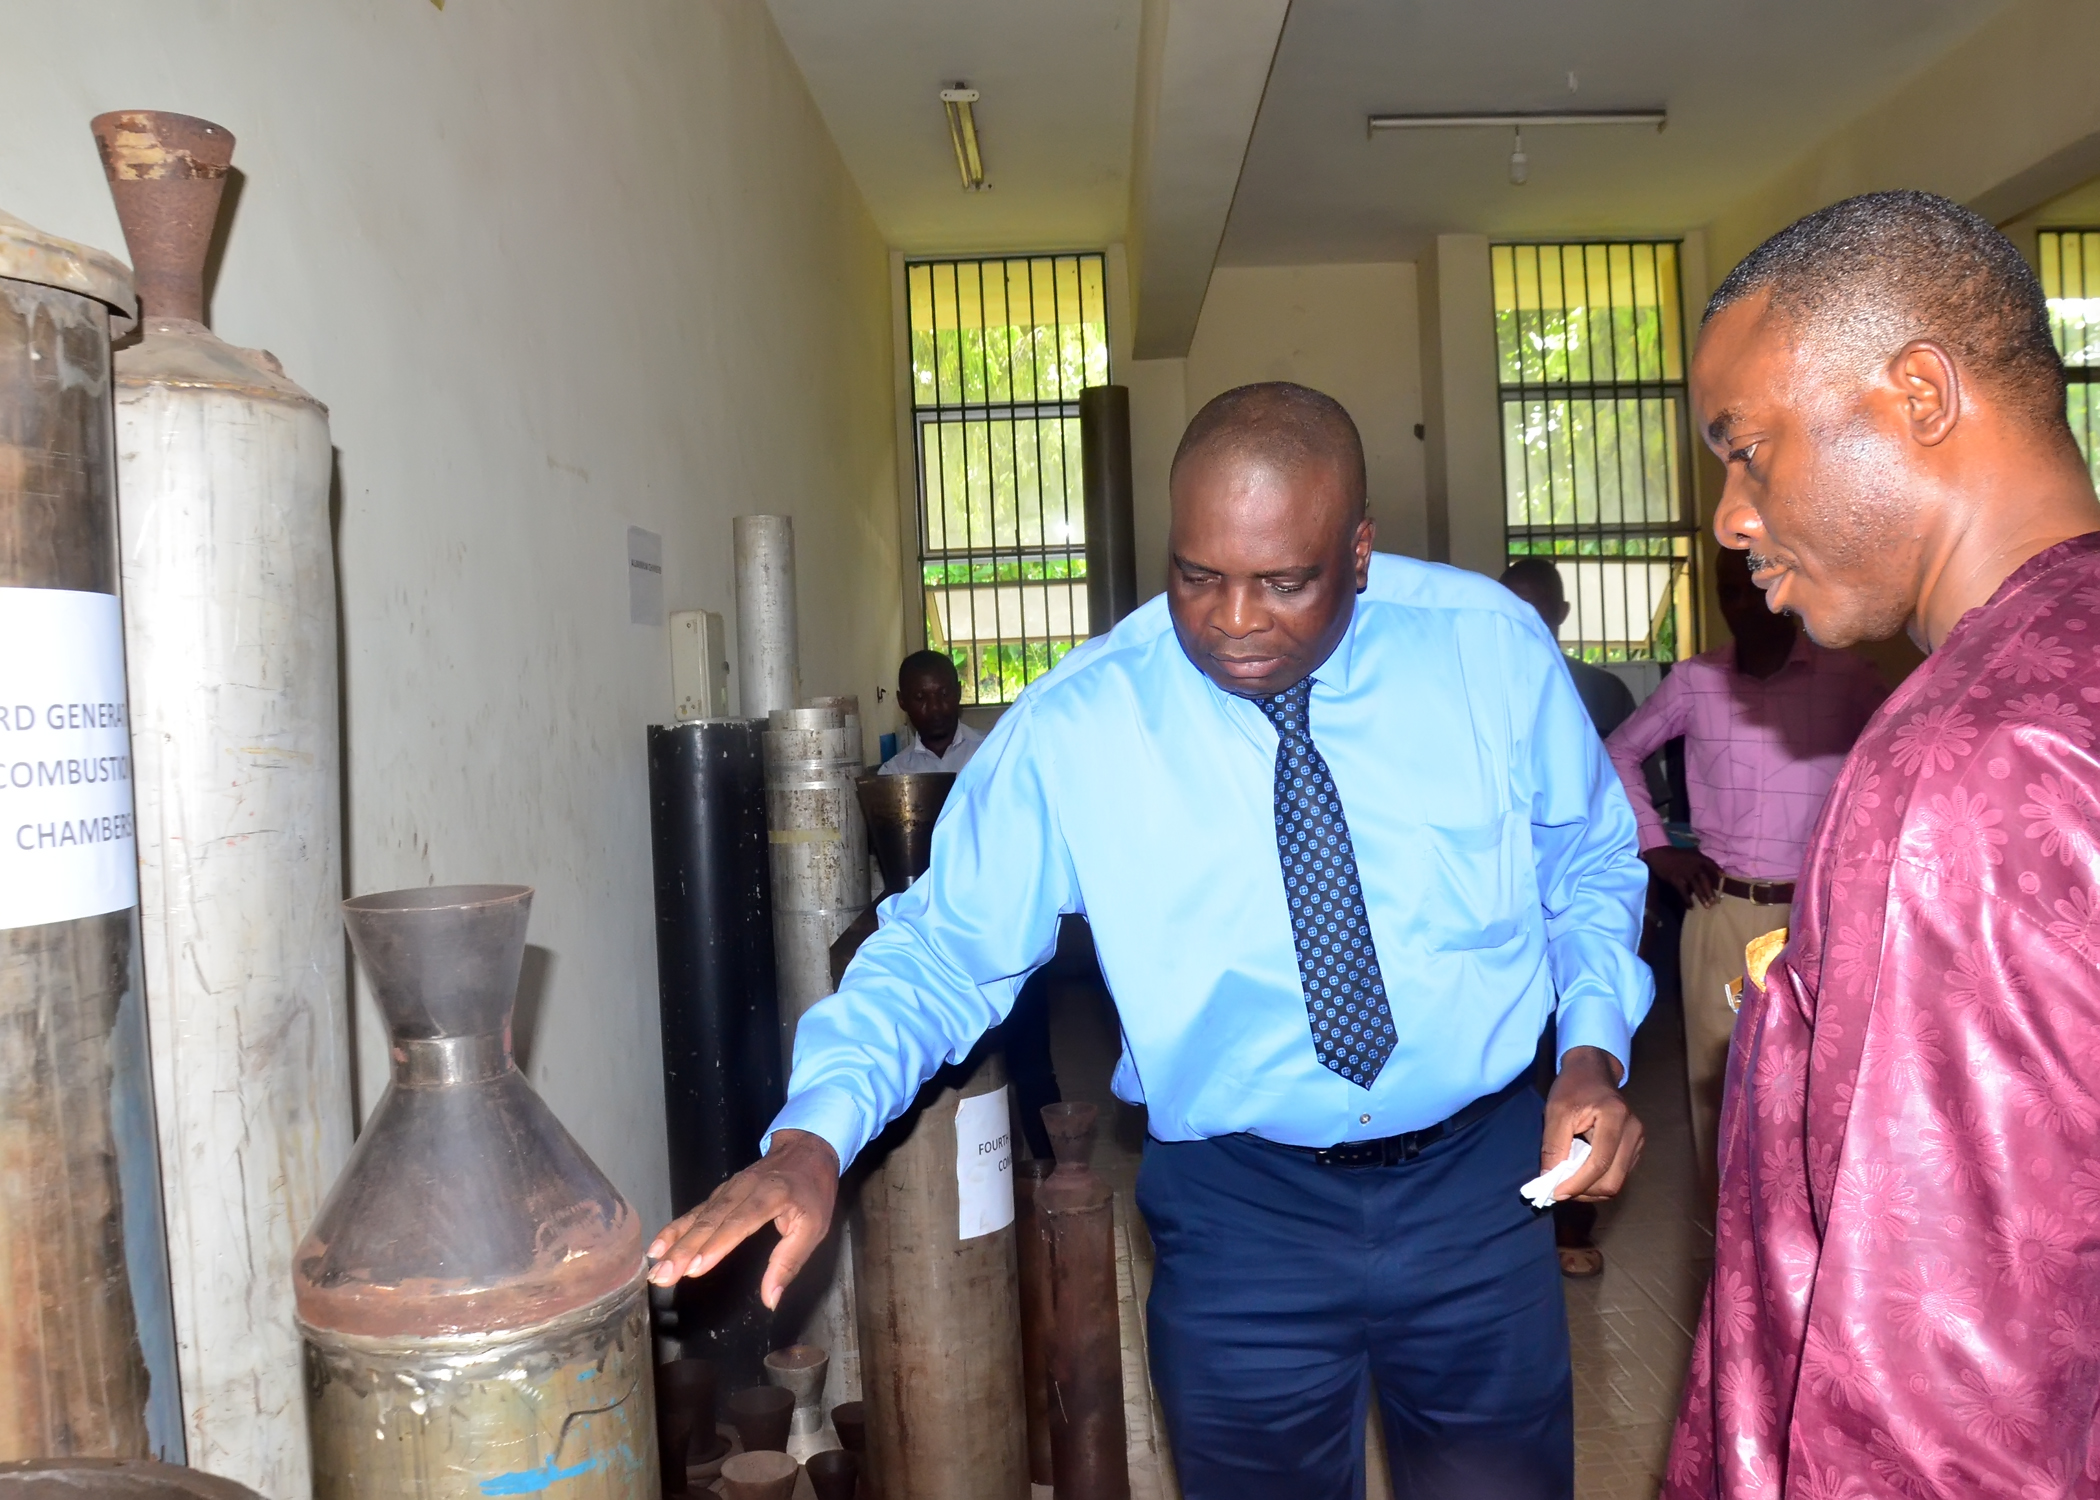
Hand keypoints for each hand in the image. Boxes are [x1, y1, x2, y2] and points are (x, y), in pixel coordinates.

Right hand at [646, 1129, 839, 1308]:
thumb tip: (770, 1299)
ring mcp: (728, 1188)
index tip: (694, 1268)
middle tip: (662, 1276)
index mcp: (771, 1196)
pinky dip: (675, 1228)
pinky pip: (695, 1211)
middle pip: (710, 1221)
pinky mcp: (720, 1193)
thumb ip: (789, 1263)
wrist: (805, 1149)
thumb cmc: (812, 1192)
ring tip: (655, 1266)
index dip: (716, 1246)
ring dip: (674, 1242)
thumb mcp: (813, 1227)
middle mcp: (744, 1189)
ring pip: (698, 1216)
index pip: (739, 1223)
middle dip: (684, 1251)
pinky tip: (658, 1246)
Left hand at [1542, 1045, 1642, 1202]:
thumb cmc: (1573, 1087)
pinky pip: (1619, 1175)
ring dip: (1591, 1189)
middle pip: (1613, 1180)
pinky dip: (1598, 1181)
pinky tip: (1581, 1174)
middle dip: (1584, 1191)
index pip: (1600, 1163)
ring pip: (1617, 1182)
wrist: (1593, 1071)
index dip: (1578, 1184)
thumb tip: (1549, 1180)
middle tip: (1560, 1190)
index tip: (1555, 1193)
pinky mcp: (1635, 1149)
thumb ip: (1553, 1145)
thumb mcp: (1556, 1111)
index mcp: (1615, 1117)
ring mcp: (1638, 1141)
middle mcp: (1634, 1131)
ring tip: (1568, 1181)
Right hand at [1642, 846, 1722, 907]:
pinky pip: (1684, 892)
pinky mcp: (1677, 879)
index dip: (1718, 872)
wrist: (1659, 854)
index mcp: (1698, 858)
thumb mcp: (1689, 852)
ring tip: (1707, 906)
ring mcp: (1686, 873)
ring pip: (1697, 887)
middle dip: (1711, 891)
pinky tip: (1690, 906)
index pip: (1711, 865)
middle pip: (1706, 880)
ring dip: (1702, 897)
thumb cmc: (1673, 854)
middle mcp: (1694, 866)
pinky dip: (1687, 900)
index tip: (1723, 878)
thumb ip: (1697, 858)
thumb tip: (1705, 867)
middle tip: (1715, 901)